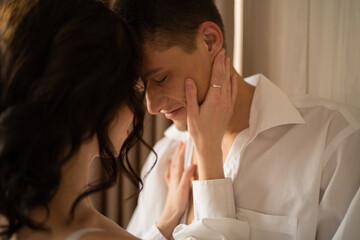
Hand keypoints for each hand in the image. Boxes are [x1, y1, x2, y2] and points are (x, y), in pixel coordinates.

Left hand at [156, 142, 195, 238]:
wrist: (171, 213)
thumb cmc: (178, 202)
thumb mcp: (185, 188)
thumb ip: (187, 176)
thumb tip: (192, 164)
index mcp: (177, 176)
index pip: (180, 160)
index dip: (182, 151)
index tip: (185, 142)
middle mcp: (173, 177)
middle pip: (176, 161)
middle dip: (179, 151)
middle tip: (182, 142)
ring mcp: (172, 181)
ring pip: (173, 165)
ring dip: (175, 157)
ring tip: (176, 150)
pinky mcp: (171, 186)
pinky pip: (170, 173)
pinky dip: (170, 167)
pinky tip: (169, 165)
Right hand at [185, 49, 237, 179]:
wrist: (210, 145)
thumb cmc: (198, 130)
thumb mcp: (191, 113)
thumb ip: (191, 95)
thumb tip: (189, 79)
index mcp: (214, 99)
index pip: (216, 77)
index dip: (217, 64)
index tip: (218, 53)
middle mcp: (223, 100)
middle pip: (224, 78)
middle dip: (223, 64)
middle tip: (223, 51)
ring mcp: (228, 105)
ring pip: (229, 84)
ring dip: (228, 71)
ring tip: (227, 60)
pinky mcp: (229, 110)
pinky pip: (233, 93)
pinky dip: (233, 84)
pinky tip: (233, 78)